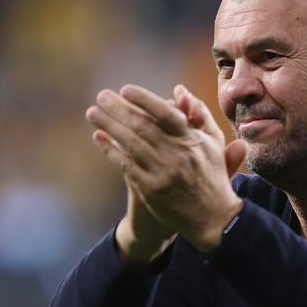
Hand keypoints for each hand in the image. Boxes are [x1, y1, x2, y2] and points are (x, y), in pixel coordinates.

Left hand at [86, 84, 246, 254]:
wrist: (212, 217)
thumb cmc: (212, 174)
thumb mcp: (213, 142)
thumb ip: (199, 114)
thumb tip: (179, 90)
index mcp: (192, 140)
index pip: (165, 113)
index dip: (144, 99)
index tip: (126, 89)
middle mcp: (177, 154)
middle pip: (142, 125)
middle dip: (119, 108)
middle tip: (102, 96)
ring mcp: (163, 172)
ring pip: (130, 143)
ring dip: (109, 125)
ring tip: (93, 113)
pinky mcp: (151, 190)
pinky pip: (126, 165)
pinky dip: (110, 150)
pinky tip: (99, 138)